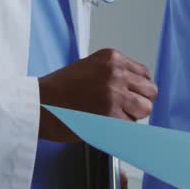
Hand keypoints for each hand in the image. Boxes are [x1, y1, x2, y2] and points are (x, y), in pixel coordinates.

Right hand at [37, 48, 157, 141]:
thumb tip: (134, 90)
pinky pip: (130, 126)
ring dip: (132, 117)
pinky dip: (122, 130)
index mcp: (112, 58)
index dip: (139, 89)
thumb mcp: (90, 68)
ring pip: (145, 109)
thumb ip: (113, 74)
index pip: (145, 74)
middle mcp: (116, 73)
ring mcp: (114, 94)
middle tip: (123, 110)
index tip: (131, 96)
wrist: (39, 104)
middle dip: (139, 102)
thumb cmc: (59, 89)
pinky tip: (105, 126)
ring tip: (113, 118)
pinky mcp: (110, 115)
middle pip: (150, 92)